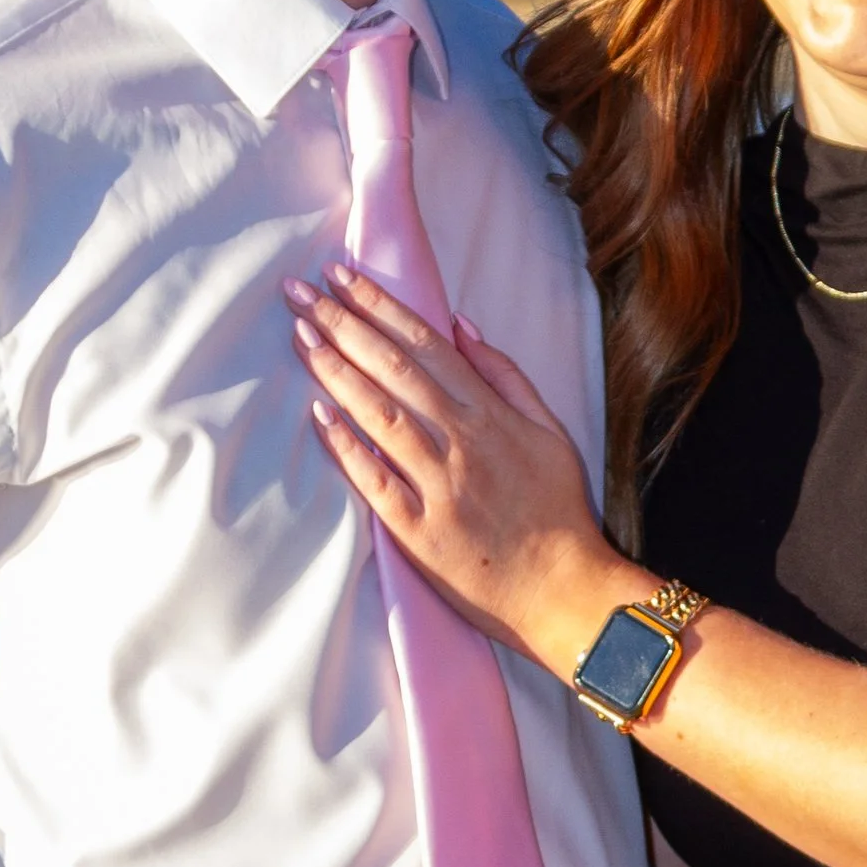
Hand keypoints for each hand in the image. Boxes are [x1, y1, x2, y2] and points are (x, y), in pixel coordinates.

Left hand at [287, 265, 632, 668]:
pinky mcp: (421, 533)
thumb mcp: (550, 431)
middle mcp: (462, 442)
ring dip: (337, 371)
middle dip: (343, 323)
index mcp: (490, 414)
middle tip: (299, 291)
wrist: (567, 591)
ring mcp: (439, 487)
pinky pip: (376, 483)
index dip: (379, 305)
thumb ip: (505, 376)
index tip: (341, 275)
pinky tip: (318, 415)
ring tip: (301, 335)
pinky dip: (346, 448)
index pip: (425, 344)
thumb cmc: (559, 511)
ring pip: (380, 416)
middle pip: (394, 369)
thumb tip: (460, 324)